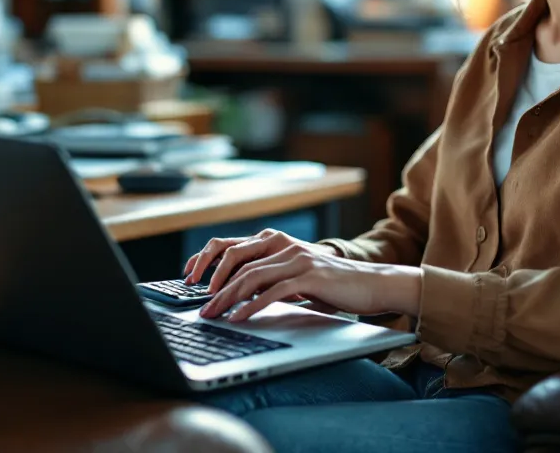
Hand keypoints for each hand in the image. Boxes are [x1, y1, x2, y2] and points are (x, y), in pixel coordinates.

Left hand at [197, 243, 421, 322]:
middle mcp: (283, 243)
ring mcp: (296, 257)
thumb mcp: (295, 277)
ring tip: (213, 315)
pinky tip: (240, 318)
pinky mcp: (309, 274)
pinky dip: (251, 306)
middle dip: (211, 282)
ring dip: (227, 297)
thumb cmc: (332, 284)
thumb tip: (237, 296)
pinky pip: (272, 291)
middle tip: (199, 304)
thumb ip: (269, 279)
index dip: (206, 260)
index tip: (188, 278)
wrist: (371, 283)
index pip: (231, 245)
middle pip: (234, 257)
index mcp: (276, 240)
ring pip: (250, 275)